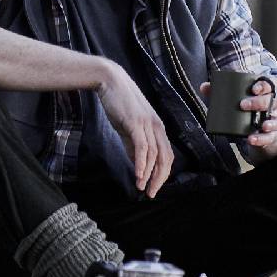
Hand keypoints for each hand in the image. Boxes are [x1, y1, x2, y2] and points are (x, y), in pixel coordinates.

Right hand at [97, 63, 173, 196]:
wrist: (110, 82)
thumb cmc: (119, 104)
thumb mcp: (129, 127)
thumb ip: (134, 144)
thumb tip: (137, 163)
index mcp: (157, 128)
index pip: (167, 155)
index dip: (162, 173)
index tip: (154, 187)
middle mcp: (157, 127)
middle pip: (166, 158)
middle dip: (160, 178)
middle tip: (152, 193)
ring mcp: (147, 124)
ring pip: (155, 155)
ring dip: (149, 174)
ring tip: (143, 188)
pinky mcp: (136, 123)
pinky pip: (142, 147)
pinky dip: (142, 163)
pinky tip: (138, 175)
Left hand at [199, 79, 276, 160]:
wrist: (265, 134)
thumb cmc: (249, 114)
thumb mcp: (238, 104)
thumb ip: (220, 94)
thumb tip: (203, 86)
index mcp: (265, 95)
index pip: (271, 85)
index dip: (265, 85)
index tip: (254, 88)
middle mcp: (272, 107)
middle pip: (272, 101)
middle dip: (259, 102)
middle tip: (243, 105)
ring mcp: (274, 122)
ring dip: (269, 122)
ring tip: (261, 125)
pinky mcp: (272, 137)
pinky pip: (269, 138)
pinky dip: (261, 139)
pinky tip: (252, 139)